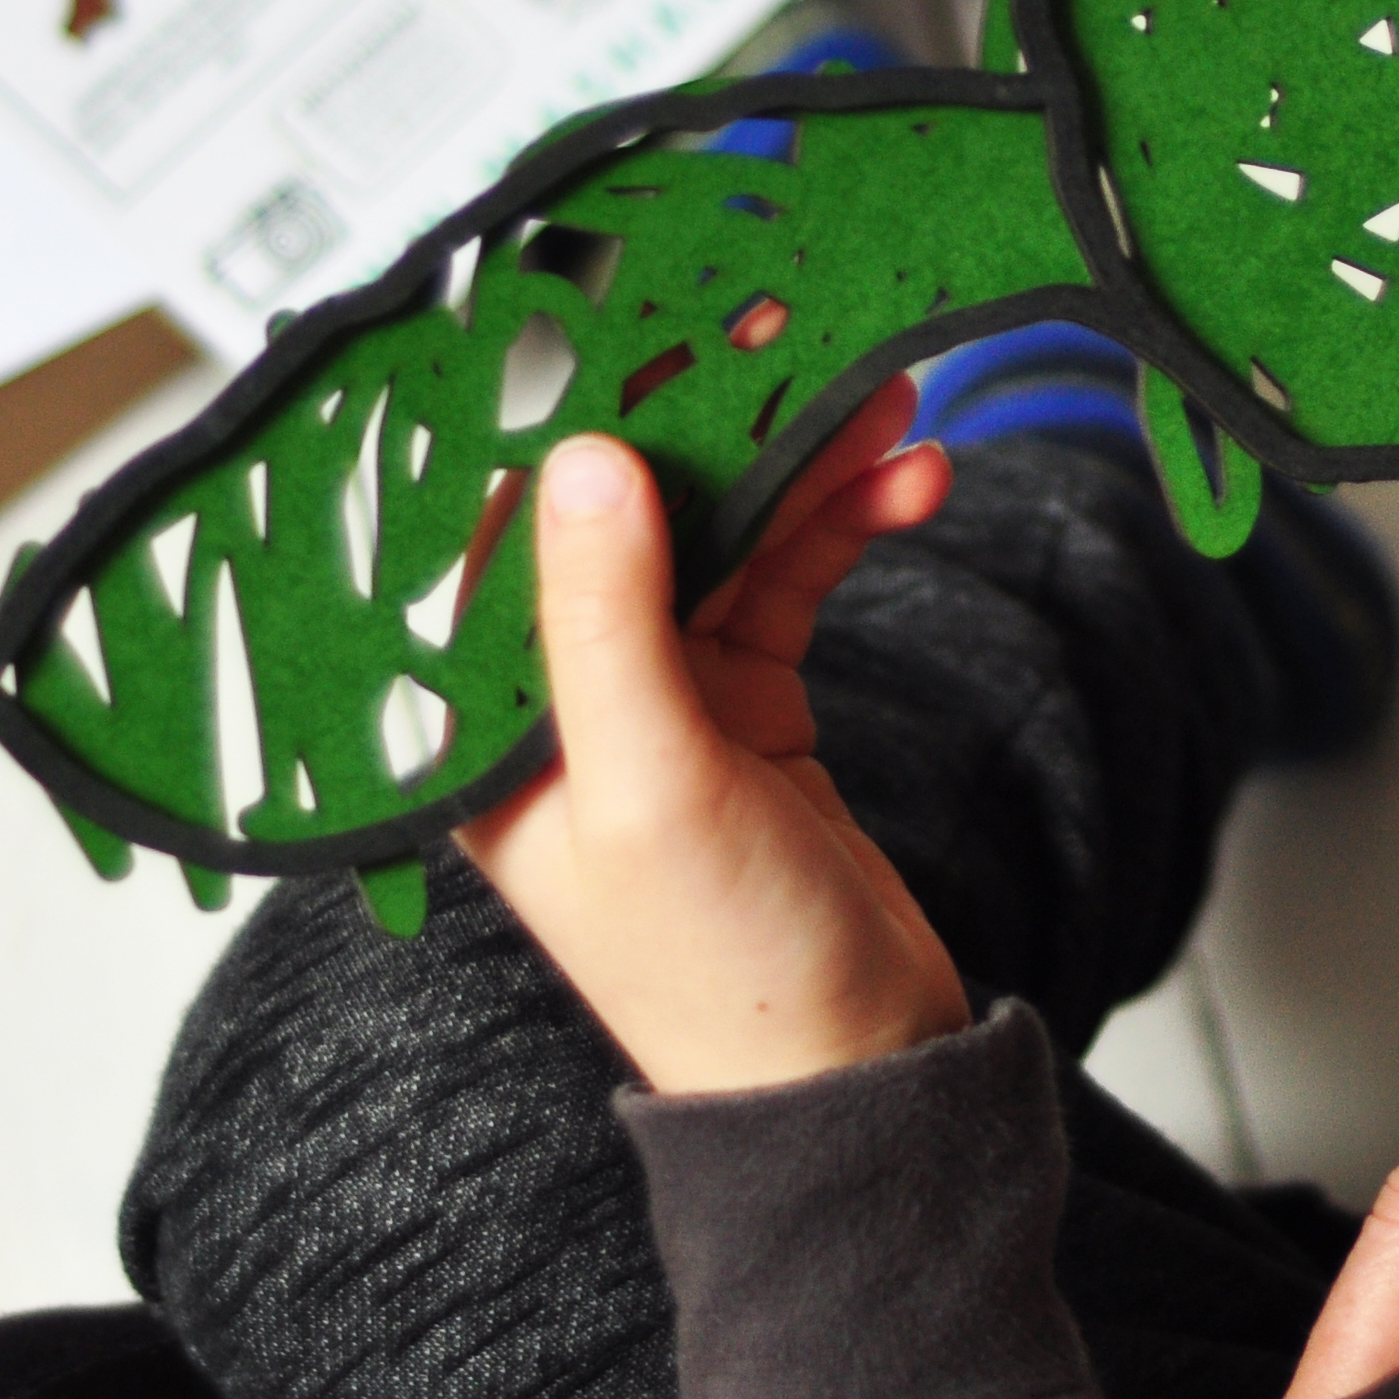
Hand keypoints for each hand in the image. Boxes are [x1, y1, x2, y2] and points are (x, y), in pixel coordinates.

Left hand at [456, 380, 966, 1094]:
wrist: (856, 1070)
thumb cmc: (724, 975)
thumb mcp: (655, 787)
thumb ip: (609, 620)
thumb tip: (583, 458)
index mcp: (490, 730)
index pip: (519, 530)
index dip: (588, 419)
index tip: (659, 327)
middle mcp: (563, 700)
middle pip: (637, 512)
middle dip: (724, 420)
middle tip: (797, 328)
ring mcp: (662, 695)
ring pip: (728, 529)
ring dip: (809, 463)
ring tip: (888, 398)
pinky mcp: (747, 700)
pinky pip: (791, 574)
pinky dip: (846, 524)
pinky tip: (908, 483)